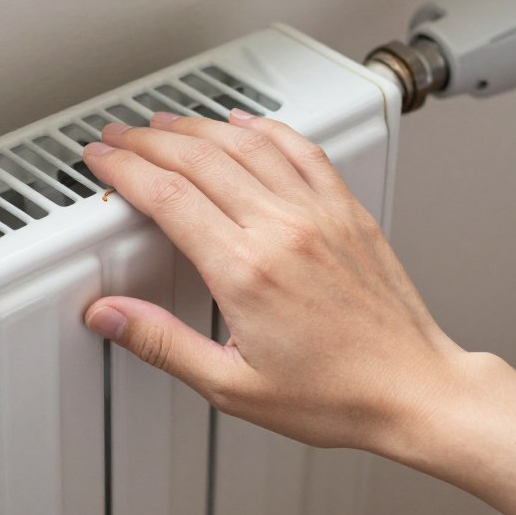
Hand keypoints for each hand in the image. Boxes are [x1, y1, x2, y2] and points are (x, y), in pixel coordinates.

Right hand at [80, 108, 462, 450]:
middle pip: (199, 159)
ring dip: (198, 125)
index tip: (102, 158)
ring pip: (247, 144)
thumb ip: (162, 342)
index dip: (125, 168)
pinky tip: (245, 122)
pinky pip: (302, 149)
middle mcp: (283, 228)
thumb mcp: (232, 385)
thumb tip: (108, 315)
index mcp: (247, 270)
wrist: (413, 388)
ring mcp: (319, 213)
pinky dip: (266, 128)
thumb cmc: (334, 394)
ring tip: (166, 120)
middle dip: (148, 140)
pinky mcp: (346, 210)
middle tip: (120, 134)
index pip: (167, 196)